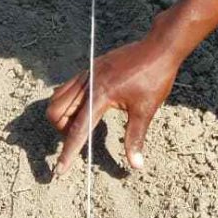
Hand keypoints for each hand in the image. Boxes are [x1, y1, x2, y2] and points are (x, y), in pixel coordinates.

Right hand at [46, 32, 177, 176]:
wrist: (160, 47)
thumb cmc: (155, 77)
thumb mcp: (146, 110)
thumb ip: (135, 138)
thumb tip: (136, 165)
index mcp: (100, 94)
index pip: (78, 130)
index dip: (68, 152)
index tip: (59, 170)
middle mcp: (88, 82)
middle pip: (58, 113)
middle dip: (63, 131)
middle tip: (80, 140)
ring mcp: (88, 72)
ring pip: (58, 98)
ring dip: (63, 116)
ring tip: (82, 125)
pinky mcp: (91, 67)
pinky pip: (67, 86)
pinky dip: (68, 101)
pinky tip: (86, 107)